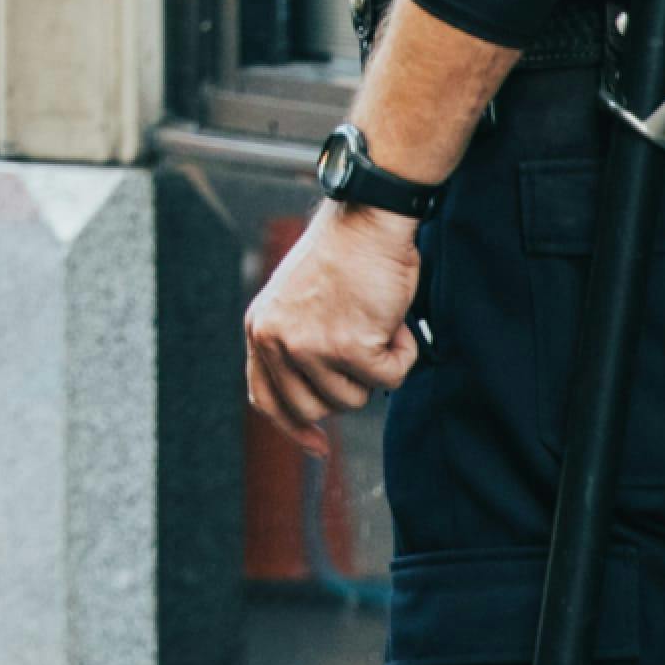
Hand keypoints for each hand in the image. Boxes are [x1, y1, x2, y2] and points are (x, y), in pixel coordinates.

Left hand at [243, 201, 424, 454]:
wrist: (368, 219)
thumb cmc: (345, 255)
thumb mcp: (300, 301)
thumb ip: (297, 344)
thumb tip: (316, 399)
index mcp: (262, 328)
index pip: (265, 398)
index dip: (292, 427)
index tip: (317, 445)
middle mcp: (277, 340)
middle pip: (315, 407)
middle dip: (347, 388)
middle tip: (364, 348)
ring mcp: (310, 346)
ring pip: (354, 398)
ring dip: (376, 366)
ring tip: (375, 321)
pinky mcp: (348, 346)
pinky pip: (389, 379)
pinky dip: (403, 354)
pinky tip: (393, 320)